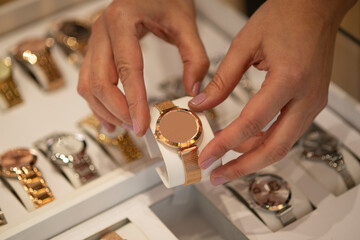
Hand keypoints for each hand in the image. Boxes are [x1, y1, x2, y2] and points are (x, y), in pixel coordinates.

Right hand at [78, 0, 208, 134]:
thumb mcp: (185, 23)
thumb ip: (194, 58)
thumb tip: (193, 92)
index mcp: (122, 20)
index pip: (127, 69)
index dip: (134, 101)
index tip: (143, 125)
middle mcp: (102, 30)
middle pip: (99, 81)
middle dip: (117, 111)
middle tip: (137, 129)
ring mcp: (96, 40)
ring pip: (88, 84)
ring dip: (104, 110)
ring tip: (124, 128)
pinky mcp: (96, 50)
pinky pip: (88, 80)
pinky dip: (96, 103)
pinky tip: (110, 118)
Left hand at [189, 0, 355, 184]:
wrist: (315, 7)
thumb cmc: (286, 16)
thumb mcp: (245, 44)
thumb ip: (221, 80)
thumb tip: (201, 104)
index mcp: (289, 78)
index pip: (252, 124)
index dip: (226, 144)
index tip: (207, 157)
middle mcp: (307, 96)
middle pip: (275, 148)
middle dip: (243, 167)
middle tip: (218, 175)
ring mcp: (313, 102)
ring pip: (283, 144)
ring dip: (254, 157)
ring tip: (227, 162)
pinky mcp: (310, 102)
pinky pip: (288, 132)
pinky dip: (265, 143)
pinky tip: (246, 144)